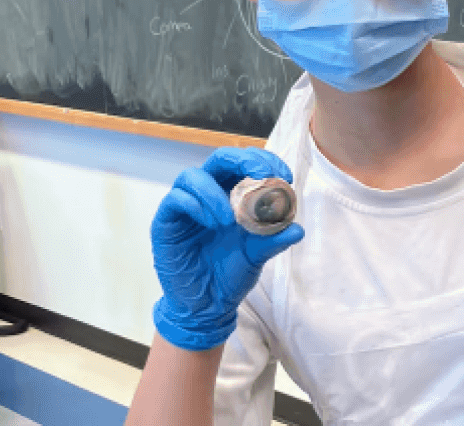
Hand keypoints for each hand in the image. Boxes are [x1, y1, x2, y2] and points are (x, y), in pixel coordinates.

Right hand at [150, 148, 303, 350]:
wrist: (206, 304)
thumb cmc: (230, 273)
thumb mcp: (258, 255)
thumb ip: (274, 240)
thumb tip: (297, 229)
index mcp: (232, 195)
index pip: (245, 164)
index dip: (265, 161)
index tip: (285, 176)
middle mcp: (207, 195)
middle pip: (219, 160)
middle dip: (243, 161)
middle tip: (263, 176)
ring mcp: (185, 207)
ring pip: (192, 176)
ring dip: (215, 192)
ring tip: (230, 219)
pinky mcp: (166, 223)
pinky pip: (175, 200)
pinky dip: (195, 205)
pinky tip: (213, 224)